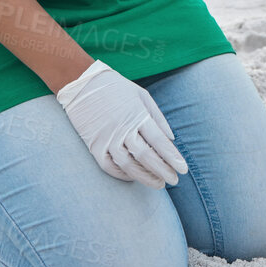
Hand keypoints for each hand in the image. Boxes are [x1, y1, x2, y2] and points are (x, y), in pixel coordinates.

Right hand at [55, 60, 187, 188]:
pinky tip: (134, 177)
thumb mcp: (142, 95)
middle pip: (146, 156)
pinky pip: (109, 166)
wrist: (82, 83)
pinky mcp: (94, 146)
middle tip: (174, 180)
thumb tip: (171, 140)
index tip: (183, 169)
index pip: (159, 141)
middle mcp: (122, 128)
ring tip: (158, 183)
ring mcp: (107, 138)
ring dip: (145, 177)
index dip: (172, 157)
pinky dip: (122, 175)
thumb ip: (158, 117)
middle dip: (162, 170)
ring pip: (128, 165)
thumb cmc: (116, 88)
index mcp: (137, 115)